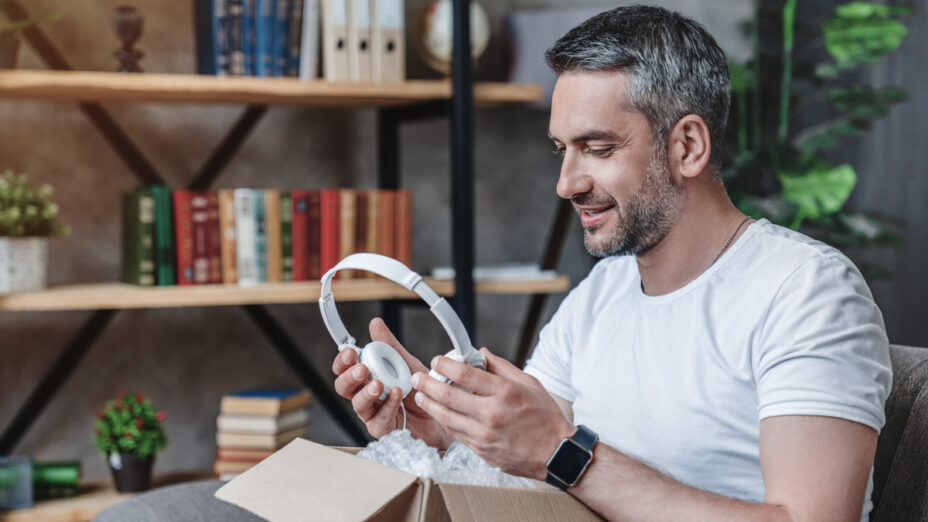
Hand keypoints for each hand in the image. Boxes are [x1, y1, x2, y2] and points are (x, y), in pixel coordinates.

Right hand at [332, 318, 451, 448]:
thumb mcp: (407, 363)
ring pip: (358, 405)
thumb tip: (375, 324)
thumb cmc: (421, 391)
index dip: (343, 361)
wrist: (443, 413)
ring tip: (379, 384)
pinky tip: (397, 394)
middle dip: (350, 377)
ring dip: (367, 392)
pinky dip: (389, 405)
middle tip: (362, 369)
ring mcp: (373, 414)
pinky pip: (380, 419)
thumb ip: (390, 346)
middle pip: (343, 387)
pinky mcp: (384, 429)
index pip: (344, 369)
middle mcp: (366, 395)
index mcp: (367, 378)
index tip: (351, 352)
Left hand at [411, 348, 574, 479]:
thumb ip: (502, 367)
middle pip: (448, 395)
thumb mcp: (530, 384)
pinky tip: (438, 412)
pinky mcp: (481, 450)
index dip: (445, 364)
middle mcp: (492, 414)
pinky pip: (455, 433)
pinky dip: (444, 420)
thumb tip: (482, 353)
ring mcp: (484, 435)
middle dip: (427, 384)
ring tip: (420, 395)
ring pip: (446, 417)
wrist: (556, 454)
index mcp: (505, 393)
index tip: (437, 360)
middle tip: (418, 377)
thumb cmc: (545, 418)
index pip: (465, 374)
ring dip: (428, 404)